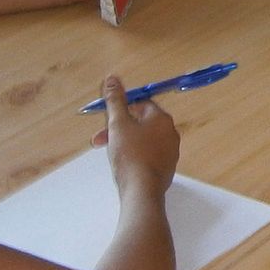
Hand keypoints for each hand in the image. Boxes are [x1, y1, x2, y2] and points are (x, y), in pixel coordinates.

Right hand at [92, 76, 179, 195]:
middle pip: (141, 123)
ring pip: (143, 140)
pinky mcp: (166, 168)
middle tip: (99, 140)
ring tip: (108, 153)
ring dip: (124, 142)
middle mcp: (170, 133)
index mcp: (161, 118)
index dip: (121, 109)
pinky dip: (134, 155)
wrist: (142, 190)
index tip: (106, 119)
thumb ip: (115, 101)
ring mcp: (170, 152)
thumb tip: (112, 78)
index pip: (141, 104)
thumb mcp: (117, 124)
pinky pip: (148, 155)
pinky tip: (122, 165)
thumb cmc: (130, 154)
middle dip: (118, 129)